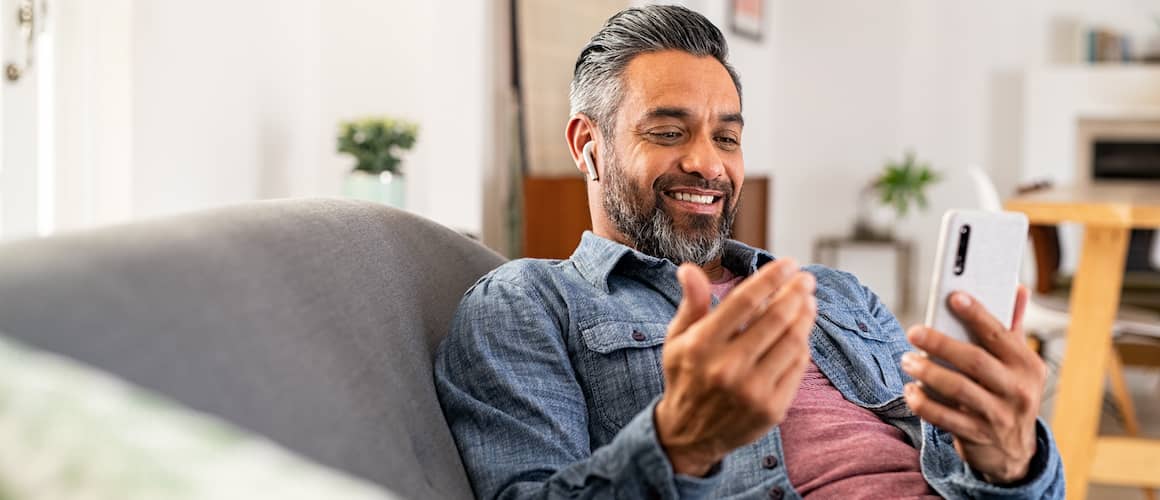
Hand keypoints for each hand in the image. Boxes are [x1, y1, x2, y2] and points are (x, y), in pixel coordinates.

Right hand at [655, 259, 816, 475]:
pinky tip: (802, 332)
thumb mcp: (677, 340)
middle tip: (807, 280)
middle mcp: (727, 368)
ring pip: (792, 342)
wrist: (688, 435)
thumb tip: (689, 269)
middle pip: (775, 319)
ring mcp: (752, 391)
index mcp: (702, 346)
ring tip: (809, 302)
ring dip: (805, 316)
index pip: (745, 301)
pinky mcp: (771, 409)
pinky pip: (797, 368)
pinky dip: (802, 345)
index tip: (788, 263)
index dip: (771, 278)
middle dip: (796, 293)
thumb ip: (691, 304)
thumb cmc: (685, 377)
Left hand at [901, 285, 1045, 483]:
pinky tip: (910, 390)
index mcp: (1027, 365)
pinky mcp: (977, 436)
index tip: (953, 296)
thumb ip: (1013, 328)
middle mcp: (1017, 390)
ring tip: (907, 360)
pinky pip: (945, 418)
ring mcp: (998, 415)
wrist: (1015, 453)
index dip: (977, 314)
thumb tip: (1017, 288)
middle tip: (913, 331)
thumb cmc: (1010, 395)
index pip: (999, 334)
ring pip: (958, 389)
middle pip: (975, 361)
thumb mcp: (1019, 365)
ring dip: (928, 373)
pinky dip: (924, 403)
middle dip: (941, 344)